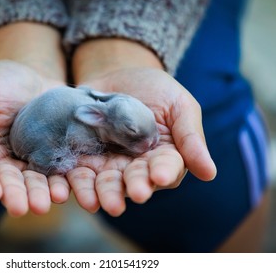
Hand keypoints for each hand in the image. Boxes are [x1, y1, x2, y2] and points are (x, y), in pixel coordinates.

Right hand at [0, 60, 70, 215]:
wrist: (34, 78)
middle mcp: (2, 162)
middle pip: (6, 182)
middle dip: (14, 195)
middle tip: (21, 208)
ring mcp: (28, 162)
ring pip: (32, 183)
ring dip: (38, 194)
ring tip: (46, 203)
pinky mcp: (51, 159)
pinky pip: (55, 173)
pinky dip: (60, 182)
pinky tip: (64, 189)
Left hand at [67, 68, 216, 215]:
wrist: (116, 73)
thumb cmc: (154, 88)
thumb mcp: (178, 105)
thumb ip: (190, 137)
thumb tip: (209, 174)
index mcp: (163, 157)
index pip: (166, 169)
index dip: (163, 173)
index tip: (160, 176)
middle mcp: (135, 167)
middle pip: (133, 182)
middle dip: (131, 188)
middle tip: (133, 194)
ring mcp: (107, 164)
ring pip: (103, 183)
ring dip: (99, 193)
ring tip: (96, 201)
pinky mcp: (83, 158)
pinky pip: (76, 172)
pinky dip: (71, 182)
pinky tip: (65, 190)